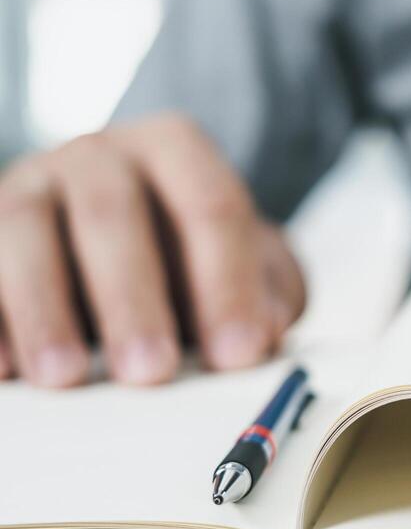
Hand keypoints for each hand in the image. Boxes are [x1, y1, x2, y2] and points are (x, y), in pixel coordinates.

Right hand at [0, 113, 304, 386]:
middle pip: (111, 215)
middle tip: (153, 373)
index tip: (239, 354)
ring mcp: (27, 184)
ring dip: (44, 308)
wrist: (113, 235)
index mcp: (175, 148)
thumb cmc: (187, 257)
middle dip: (133, 298)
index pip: (209, 205)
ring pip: (23, 231)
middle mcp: (96, 155)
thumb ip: (266, 291)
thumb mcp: (244, 264)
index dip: (228, 282)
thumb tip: (264, 333)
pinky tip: (2, 370)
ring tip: (67, 379)